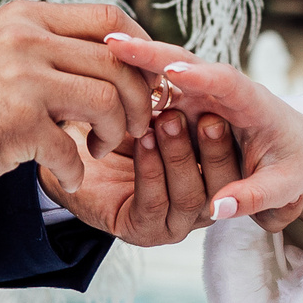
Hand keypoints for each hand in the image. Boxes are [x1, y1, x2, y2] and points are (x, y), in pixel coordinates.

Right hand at [0, 1, 157, 196]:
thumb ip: (46, 49)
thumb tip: (112, 60)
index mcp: (25, 17)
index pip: (108, 17)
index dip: (140, 50)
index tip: (142, 81)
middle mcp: (26, 38)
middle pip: (119, 60)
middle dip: (136, 100)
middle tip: (127, 127)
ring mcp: (22, 77)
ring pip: (107, 100)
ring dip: (112, 133)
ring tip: (94, 149)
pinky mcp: (17, 121)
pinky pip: (73, 148)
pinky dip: (76, 169)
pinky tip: (65, 174)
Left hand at [42, 110, 243, 245]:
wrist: (67, 151)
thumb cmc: (116, 126)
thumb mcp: (155, 107)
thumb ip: (184, 99)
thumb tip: (211, 70)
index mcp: (209, 174)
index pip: (235, 161)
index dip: (231, 134)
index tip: (224, 103)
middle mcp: (198, 203)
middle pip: (223, 185)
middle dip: (215, 150)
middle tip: (206, 116)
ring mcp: (172, 222)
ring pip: (191, 197)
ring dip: (179, 156)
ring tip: (167, 122)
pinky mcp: (143, 231)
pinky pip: (155, 204)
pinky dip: (151, 170)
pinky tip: (143, 142)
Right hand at [97, 36, 302, 235]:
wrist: (300, 149)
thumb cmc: (296, 166)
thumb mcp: (285, 188)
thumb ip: (254, 198)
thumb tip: (216, 210)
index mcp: (257, 105)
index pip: (229, 84)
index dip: (201, 76)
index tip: (172, 69)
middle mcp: (227, 92)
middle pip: (189, 65)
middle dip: (154, 53)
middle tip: (116, 43)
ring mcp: (205, 95)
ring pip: (168, 73)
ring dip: (137, 61)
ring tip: (103, 50)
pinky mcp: (190, 103)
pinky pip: (161, 88)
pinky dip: (137, 80)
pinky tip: (107, 70)